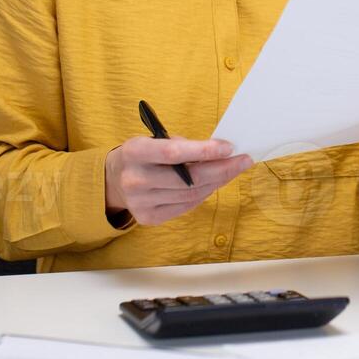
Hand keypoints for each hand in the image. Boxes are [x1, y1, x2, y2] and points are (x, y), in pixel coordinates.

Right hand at [104, 137, 251, 225]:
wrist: (114, 180)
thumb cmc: (143, 155)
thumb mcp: (154, 140)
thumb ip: (183, 146)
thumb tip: (221, 152)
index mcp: (135, 152)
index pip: (173, 153)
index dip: (204, 151)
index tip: (228, 147)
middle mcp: (135, 180)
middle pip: (188, 179)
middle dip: (221, 169)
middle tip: (243, 160)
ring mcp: (141, 203)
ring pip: (191, 195)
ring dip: (217, 182)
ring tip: (232, 170)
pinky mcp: (149, 218)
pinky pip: (186, 206)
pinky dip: (204, 194)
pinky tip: (214, 183)